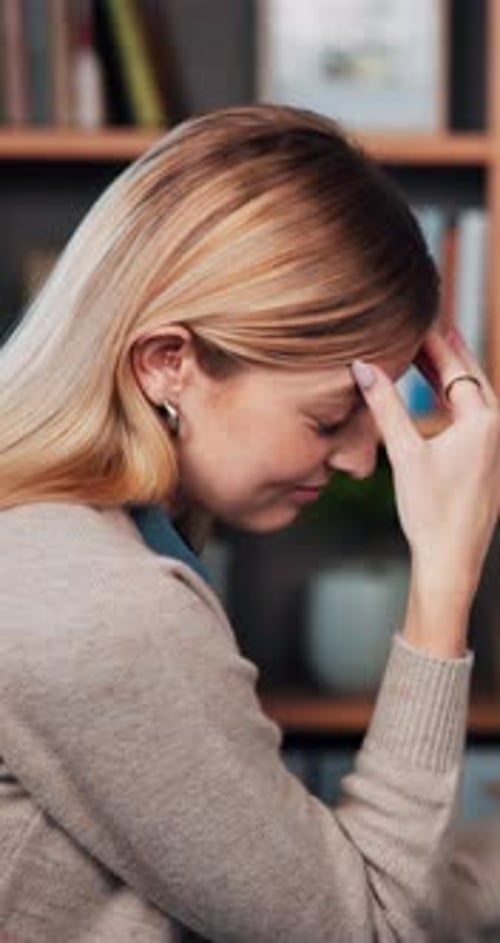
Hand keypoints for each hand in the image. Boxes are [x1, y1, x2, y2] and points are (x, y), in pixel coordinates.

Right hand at [352, 329, 499, 653]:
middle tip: (427, 327)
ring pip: (473, 399)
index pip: (455, 367)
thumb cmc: (430, 511)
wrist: (450, 559)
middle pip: (470, 378)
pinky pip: (472, 418)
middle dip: (447, 353)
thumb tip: (364, 367)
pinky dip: (454, 402)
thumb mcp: (404, 453)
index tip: (414, 321)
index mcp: (482, 421)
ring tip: (431, 357)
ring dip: (450, 377)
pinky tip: (438, 403)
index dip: (433, 343)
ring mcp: (493, 448)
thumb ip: (385, 406)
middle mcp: (495, 430)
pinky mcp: (485, 463)